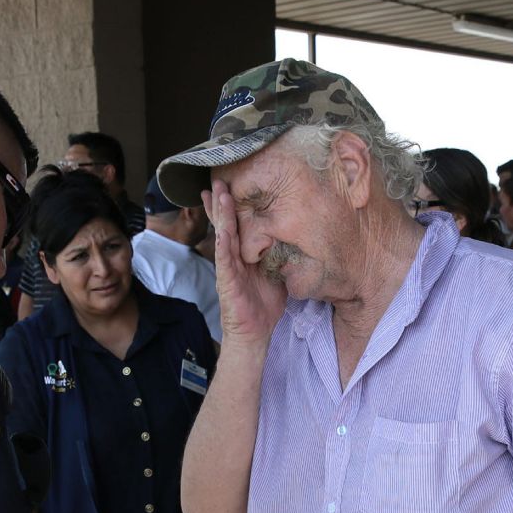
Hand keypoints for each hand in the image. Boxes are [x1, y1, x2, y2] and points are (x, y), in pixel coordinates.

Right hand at [201, 179, 287, 346]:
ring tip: (218, 194)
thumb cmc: (263, 306)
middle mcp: (231, 258)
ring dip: (220, 215)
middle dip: (220, 202)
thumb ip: (278, 255)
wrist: (254, 333)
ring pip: (222, 236)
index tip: (230, 185)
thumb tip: (294, 239)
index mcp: (242, 255)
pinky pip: (224, 259)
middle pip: (224, 224)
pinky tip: (223, 231)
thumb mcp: (275, 274)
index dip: (231, 206)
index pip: (235, 224)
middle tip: (217, 179)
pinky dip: (223, 244)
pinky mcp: (226, 281)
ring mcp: (227, 269)